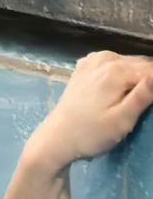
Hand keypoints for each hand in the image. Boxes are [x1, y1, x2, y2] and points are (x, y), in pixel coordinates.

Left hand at [30, 51, 152, 170]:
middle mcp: (106, 58)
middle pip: (143, 65)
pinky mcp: (85, 67)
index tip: (146, 105)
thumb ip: (145, 95)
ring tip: (129, 100)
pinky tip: (115, 91)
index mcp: (117, 69)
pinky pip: (113, 64)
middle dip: (148, 82)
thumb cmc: (89, 135)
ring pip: (129, 64)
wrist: (54, 140)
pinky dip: (119, 74)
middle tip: (139, 105)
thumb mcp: (121, 120)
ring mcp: (93, 60)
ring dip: (136, 78)